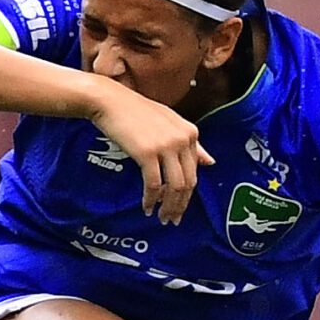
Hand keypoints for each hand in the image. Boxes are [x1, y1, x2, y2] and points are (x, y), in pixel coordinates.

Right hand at [87, 85, 213, 222]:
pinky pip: (154, 184)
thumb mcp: (169, 122)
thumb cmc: (135, 111)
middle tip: (172, 219)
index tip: (180, 206)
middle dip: (180, 205)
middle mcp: (183, 139)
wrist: (109, 101)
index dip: (188, 193)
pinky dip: (151, 199)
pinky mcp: (148, 152)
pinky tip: (147, 206)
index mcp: (190, 132)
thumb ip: (190, 143)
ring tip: (161, 217)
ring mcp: (166, 146)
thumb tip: (210, 161)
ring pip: (175, 186)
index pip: (194, 171)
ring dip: (168, 206)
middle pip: (188, 182)